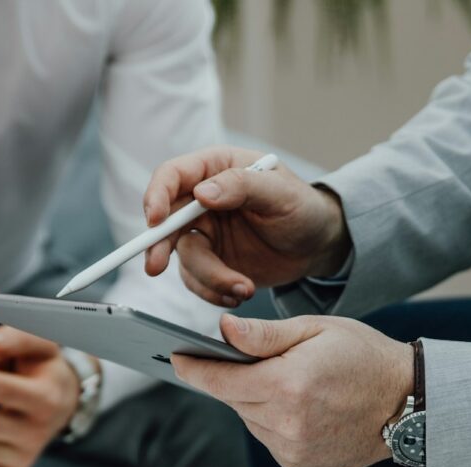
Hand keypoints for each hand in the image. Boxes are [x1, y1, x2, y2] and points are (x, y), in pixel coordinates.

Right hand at [142, 146, 350, 306]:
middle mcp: (202, 201)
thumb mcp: (281, 192)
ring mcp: (205, 234)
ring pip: (184, 258)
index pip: (173, 175)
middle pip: (165, 221)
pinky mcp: (211, 263)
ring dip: (209, 279)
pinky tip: (240, 293)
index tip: (155, 220)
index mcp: (216, 169)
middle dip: (159, 246)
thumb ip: (242, 186)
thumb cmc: (303, 208)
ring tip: (244, 288)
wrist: (316, 246)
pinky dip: (214, 293)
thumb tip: (202, 193)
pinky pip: (197, 281)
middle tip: (155, 268)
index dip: (156, 195)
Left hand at [171, 314, 412, 466]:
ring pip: (248, 418)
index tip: (175, 359)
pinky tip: (295, 403)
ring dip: (253, 399)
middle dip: (230, 378)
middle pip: (233, 399)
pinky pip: (266, 435)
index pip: (221, 380)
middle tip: (234, 358)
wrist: (407, 403)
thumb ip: (264, 334)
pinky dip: (269, 419)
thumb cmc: (364, 356)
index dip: (194, 369)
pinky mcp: (298, 463)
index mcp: (287, 385)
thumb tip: (222, 331)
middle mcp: (285, 424)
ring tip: (281, 379)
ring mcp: (292, 448)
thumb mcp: (316, 330)